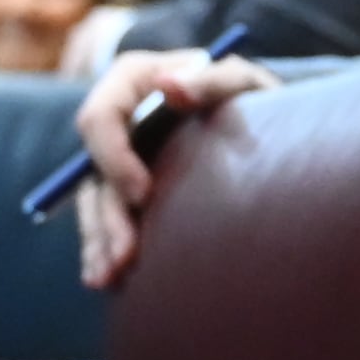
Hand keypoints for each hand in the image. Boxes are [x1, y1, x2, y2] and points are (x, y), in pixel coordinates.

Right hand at [71, 49, 281, 290]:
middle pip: (94, 170)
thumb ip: (213, 80)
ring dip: (99, 242)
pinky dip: (103, 248)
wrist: (265, 123)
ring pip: (95, 201)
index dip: (114, 157)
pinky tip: (104, 280)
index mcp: (132, 81)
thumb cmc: (252, 95)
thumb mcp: (243, 83)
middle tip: (127, 258)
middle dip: (107, 217)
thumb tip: (169, 87)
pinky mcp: (128, 185)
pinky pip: (105, 217)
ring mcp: (120, 154)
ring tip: (107, 280)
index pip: (100, 118)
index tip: (143, 194)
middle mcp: (118, 118)